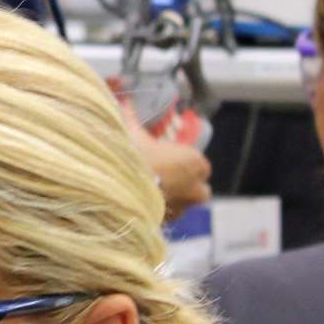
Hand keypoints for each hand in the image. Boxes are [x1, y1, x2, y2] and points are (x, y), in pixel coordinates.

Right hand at [108, 77, 211, 218]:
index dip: (187, 163)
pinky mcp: (170, 221)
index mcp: (195, 162)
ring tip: (155, 193)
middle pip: (202, 190)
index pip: (201, 165)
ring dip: (177, 199)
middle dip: (190, 186)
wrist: (121, 189)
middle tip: (170, 180)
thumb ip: (133, 118)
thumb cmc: (134, 156)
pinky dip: (163, 211)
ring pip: (187, 204)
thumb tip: (124, 102)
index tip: (172, 161)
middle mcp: (196, 186)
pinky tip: (147, 204)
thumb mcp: (134, 133)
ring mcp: (185, 207)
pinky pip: (171, 216)